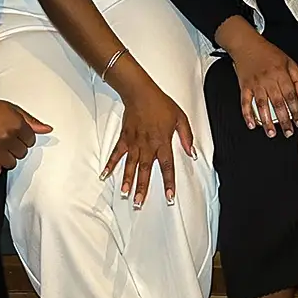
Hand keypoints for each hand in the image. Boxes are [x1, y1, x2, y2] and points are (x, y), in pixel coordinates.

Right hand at [0, 91, 51, 176]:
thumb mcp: (11, 108)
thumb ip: (30, 120)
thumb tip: (47, 129)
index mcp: (16, 124)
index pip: (31, 141)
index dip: (24, 138)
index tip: (16, 136)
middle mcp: (7, 137)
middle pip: (22, 153)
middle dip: (15, 148)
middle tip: (5, 141)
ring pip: (11, 164)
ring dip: (6, 158)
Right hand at [101, 77, 194, 206]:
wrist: (141, 93)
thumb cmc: (161, 104)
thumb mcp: (180, 118)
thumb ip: (187, 137)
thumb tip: (192, 153)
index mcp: (163, 142)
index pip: (167, 166)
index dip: (168, 183)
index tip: (169, 197)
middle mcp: (148, 146)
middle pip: (145, 170)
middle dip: (142, 188)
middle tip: (139, 203)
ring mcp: (134, 143)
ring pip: (131, 165)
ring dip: (128, 180)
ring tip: (125, 194)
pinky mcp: (124, 138)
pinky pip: (117, 154)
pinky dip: (110, 164)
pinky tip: (105, 175)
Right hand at [224, 29, 297, 136]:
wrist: (247, 44)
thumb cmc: (268, 53)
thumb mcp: (289, 61)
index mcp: (281, 74)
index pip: (291, 95)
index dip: (296, 110)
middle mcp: (268, 79)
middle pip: (278, 103)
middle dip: (284, 120)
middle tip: (288, 132)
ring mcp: (255, 84)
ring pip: (262, 105)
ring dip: (267, 121)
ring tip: (271, 133)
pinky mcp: (244, 86)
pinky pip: (245, 102)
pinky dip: (247, 114)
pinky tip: (252, 124)